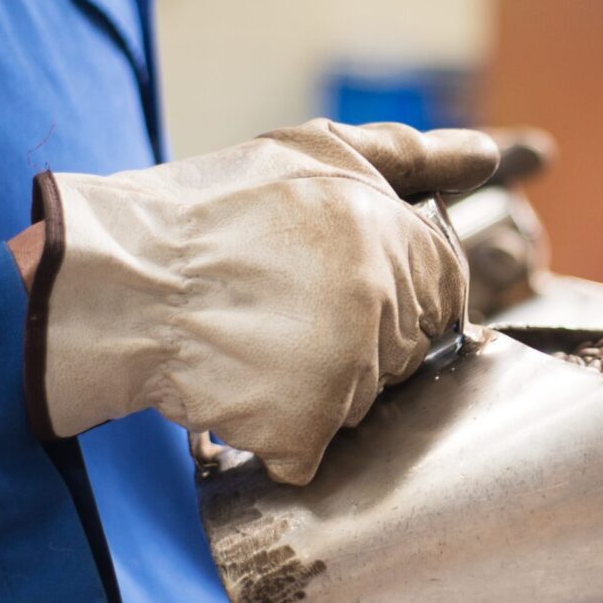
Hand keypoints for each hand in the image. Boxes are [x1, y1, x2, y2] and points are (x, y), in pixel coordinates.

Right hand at [20, 119, 497, 484]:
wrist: (115, 279)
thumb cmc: (213, 209)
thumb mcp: (316, 154)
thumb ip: (413, 158)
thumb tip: (487, 155)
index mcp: (397, 243)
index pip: (445, 290)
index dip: (399, 289)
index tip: (339, 284)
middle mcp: (382, 307)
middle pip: (409, 350)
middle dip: (363, 338)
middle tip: (287, 309)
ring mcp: (346, 372)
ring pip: (364, 401)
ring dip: (322, 385)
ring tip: (258, 340)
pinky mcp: (303, 427)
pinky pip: (315, 448)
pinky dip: (282, 432)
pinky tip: (243, 386)